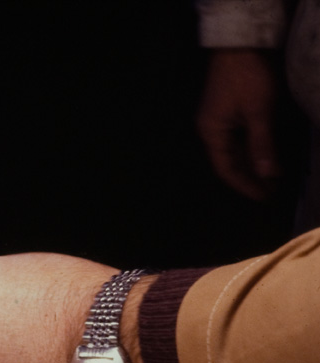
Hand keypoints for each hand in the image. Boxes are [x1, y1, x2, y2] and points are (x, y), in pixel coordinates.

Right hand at [197, 49, 280, 201]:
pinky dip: (250, 151)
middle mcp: (210, 130)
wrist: (239, 46)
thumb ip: (262, 145)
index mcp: (212, 133)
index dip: (245, 185)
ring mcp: (217, 121)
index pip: (226, 169)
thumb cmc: (246, 78)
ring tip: (270, 179)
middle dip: (249, 178)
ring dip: (250, 166)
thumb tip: (268, 175)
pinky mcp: (227, 113)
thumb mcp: (258, 112)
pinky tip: (263, 157)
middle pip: (228, 163)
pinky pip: (237, 140)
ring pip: (233, 152)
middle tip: (270, 192)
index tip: (263, 197)